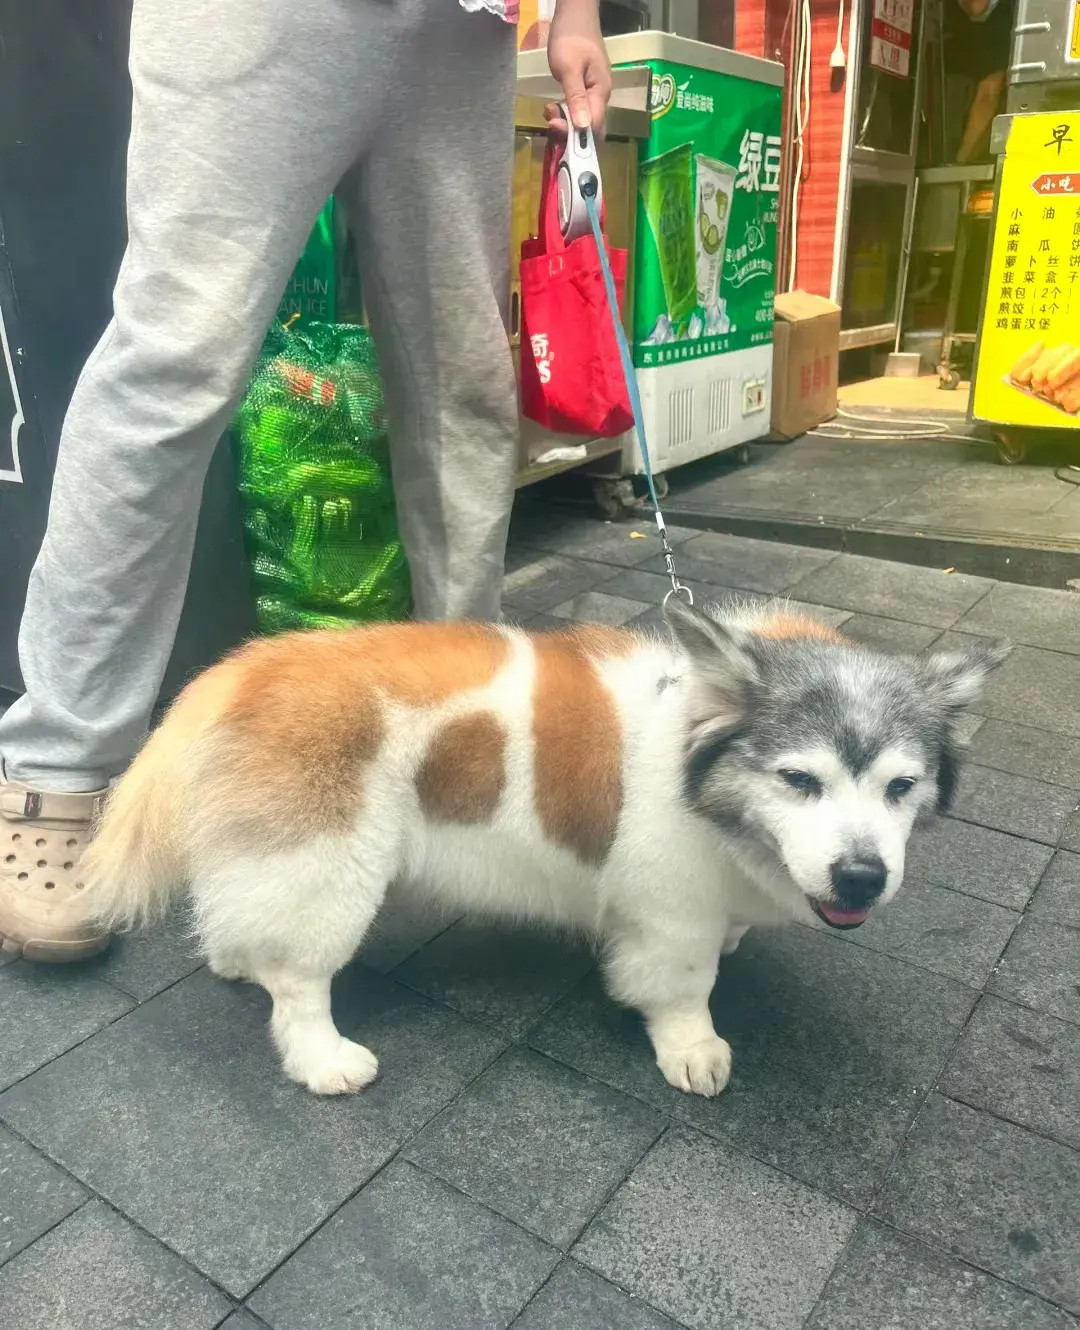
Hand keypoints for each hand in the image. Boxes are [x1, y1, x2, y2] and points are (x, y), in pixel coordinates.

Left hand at [545, 0, 611, 137]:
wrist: (575, 14)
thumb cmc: (571, 37)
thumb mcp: (569, 68)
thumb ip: (576, 98)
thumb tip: (583, 127)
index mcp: (601, 92)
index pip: (594, 126)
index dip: (577, 135)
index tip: (555, 128)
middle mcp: (601, 96)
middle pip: (591, 127)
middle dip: (570, 132)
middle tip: (550, 122)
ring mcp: (594, 93)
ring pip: (583, 120)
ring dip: (565, 122)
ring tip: (549, 111)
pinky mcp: (586, 89)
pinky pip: (579, 110)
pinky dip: (566, 113)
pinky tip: (553, 107)